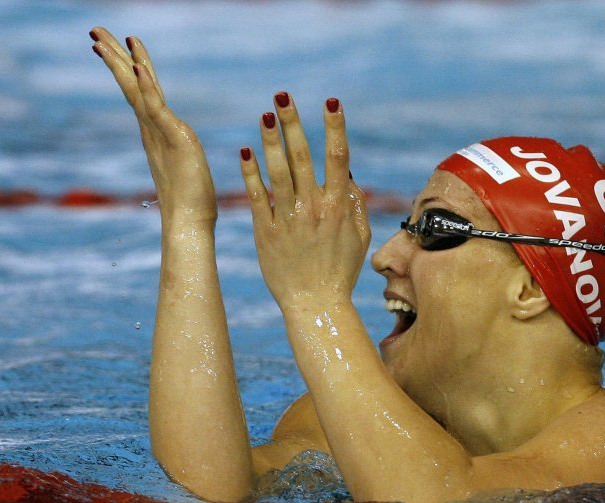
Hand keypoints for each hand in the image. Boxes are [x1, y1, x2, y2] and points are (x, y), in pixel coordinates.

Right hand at [90, 27, 216, 225]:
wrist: (190, 222)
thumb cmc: (192, 201)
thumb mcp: (185, 164)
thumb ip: (178, 150)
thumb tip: (180, 151)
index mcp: (156, 132)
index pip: (139, 92)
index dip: (127, 67)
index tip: (114, 45)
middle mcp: (152, 129)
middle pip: (130, 85)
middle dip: (114, 56)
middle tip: (94, 30)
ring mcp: (160, 132)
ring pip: (137, 91)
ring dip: (122, 63)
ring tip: (106, 39)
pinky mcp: (174, 138)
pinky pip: (156, 107)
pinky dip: (147, 86)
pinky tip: (137, 66)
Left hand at [240, 93, 369, 310]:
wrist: (315, 305)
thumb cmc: (340, 272)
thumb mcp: (359, 238)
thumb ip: (355, 204)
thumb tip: (345, 175)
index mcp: (338, 206)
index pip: (337, 157)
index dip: (334, 127)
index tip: (331, 102)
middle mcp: (313, 207)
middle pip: (302, 156)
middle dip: (293, 123)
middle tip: (283, 96)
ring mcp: (287, 218)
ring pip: (277, 171)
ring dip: (270, 140)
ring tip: (264, 114)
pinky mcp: (265, 231)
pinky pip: (257, 196)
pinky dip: (250, 173)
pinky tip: (245, 151)